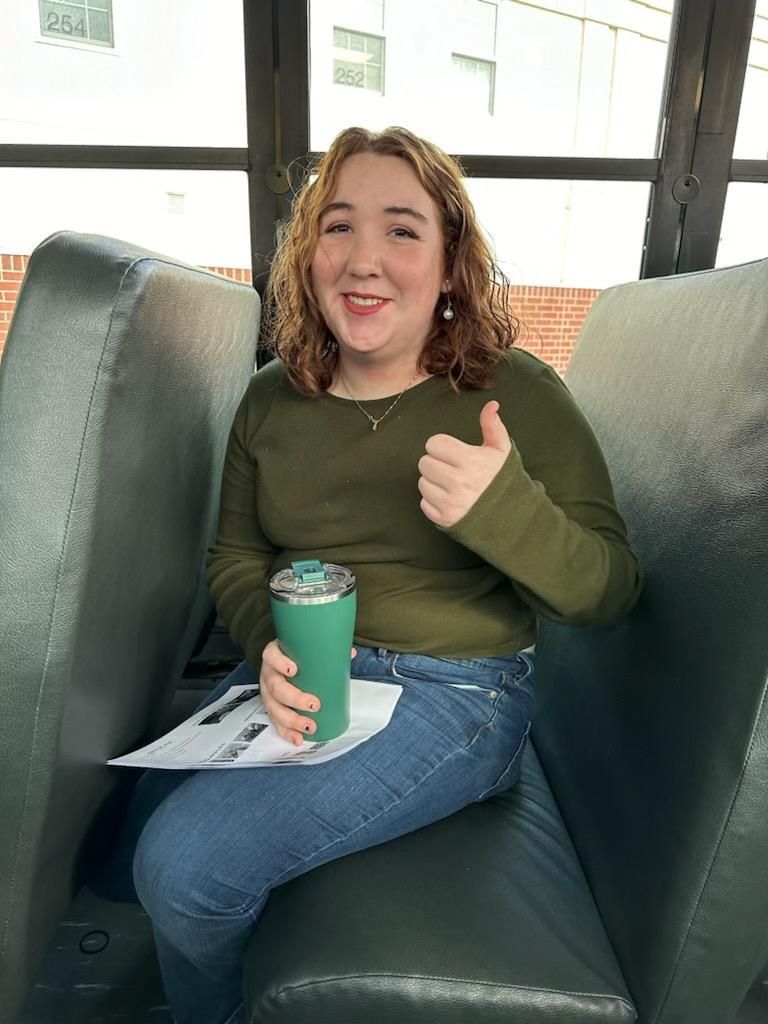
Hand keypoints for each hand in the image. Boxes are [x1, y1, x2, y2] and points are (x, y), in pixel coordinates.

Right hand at [260, 640, 355, 746]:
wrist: (279, 662)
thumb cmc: (295, 656)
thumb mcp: (305, 649)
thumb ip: (327, 650)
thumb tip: (351, 653)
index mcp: (273, 656)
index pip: (271, 656)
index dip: (279, 663)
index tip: (293, 670)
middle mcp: (268, 674)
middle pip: (275, 687)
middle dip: (294, 699)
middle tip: (314, 705)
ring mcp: (267, 693)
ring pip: (274, 709)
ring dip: (292, 720)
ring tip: (310, 726)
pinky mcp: (271, 708)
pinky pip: (276, 722)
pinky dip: (287, 733)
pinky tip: (298, 739)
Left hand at [418, 401, 510, 527]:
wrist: (511, 515)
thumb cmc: (502, 479)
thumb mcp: (501, 450)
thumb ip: (492, 425)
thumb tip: (491, 404)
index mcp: (470, 461)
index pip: (433, 444)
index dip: (442, 446)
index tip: (453, 453)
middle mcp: (458, 483)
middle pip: (424, 462)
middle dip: (436, 463)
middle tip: (451, 468)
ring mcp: (450, 503)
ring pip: (422, 483)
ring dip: (433, 482)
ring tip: (451, 484)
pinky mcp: (444, 519)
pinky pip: (424, 503)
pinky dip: (433, 501)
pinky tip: (449, 499)